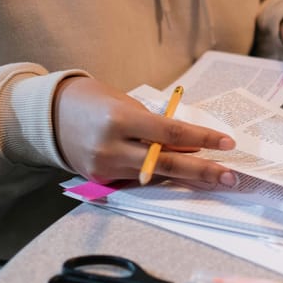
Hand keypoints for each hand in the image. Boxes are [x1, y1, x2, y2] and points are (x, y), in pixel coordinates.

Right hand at [52, 77, 236, 185]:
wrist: (52, 115)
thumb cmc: (97, 101)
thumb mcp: (129, 105)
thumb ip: (156, 127)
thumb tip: (191, 146)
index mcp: (120, 120)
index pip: (170, 134)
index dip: (201, 140)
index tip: (226, 143)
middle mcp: (111, 147)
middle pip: (167, 164)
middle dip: (203, 171)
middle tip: (230, 176)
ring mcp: (104, 167)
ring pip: (155, 177)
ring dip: (188, 178)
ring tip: (215, 179)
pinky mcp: (100, 180)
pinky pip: (138, 181)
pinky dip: (160, 178)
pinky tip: (182, 179)